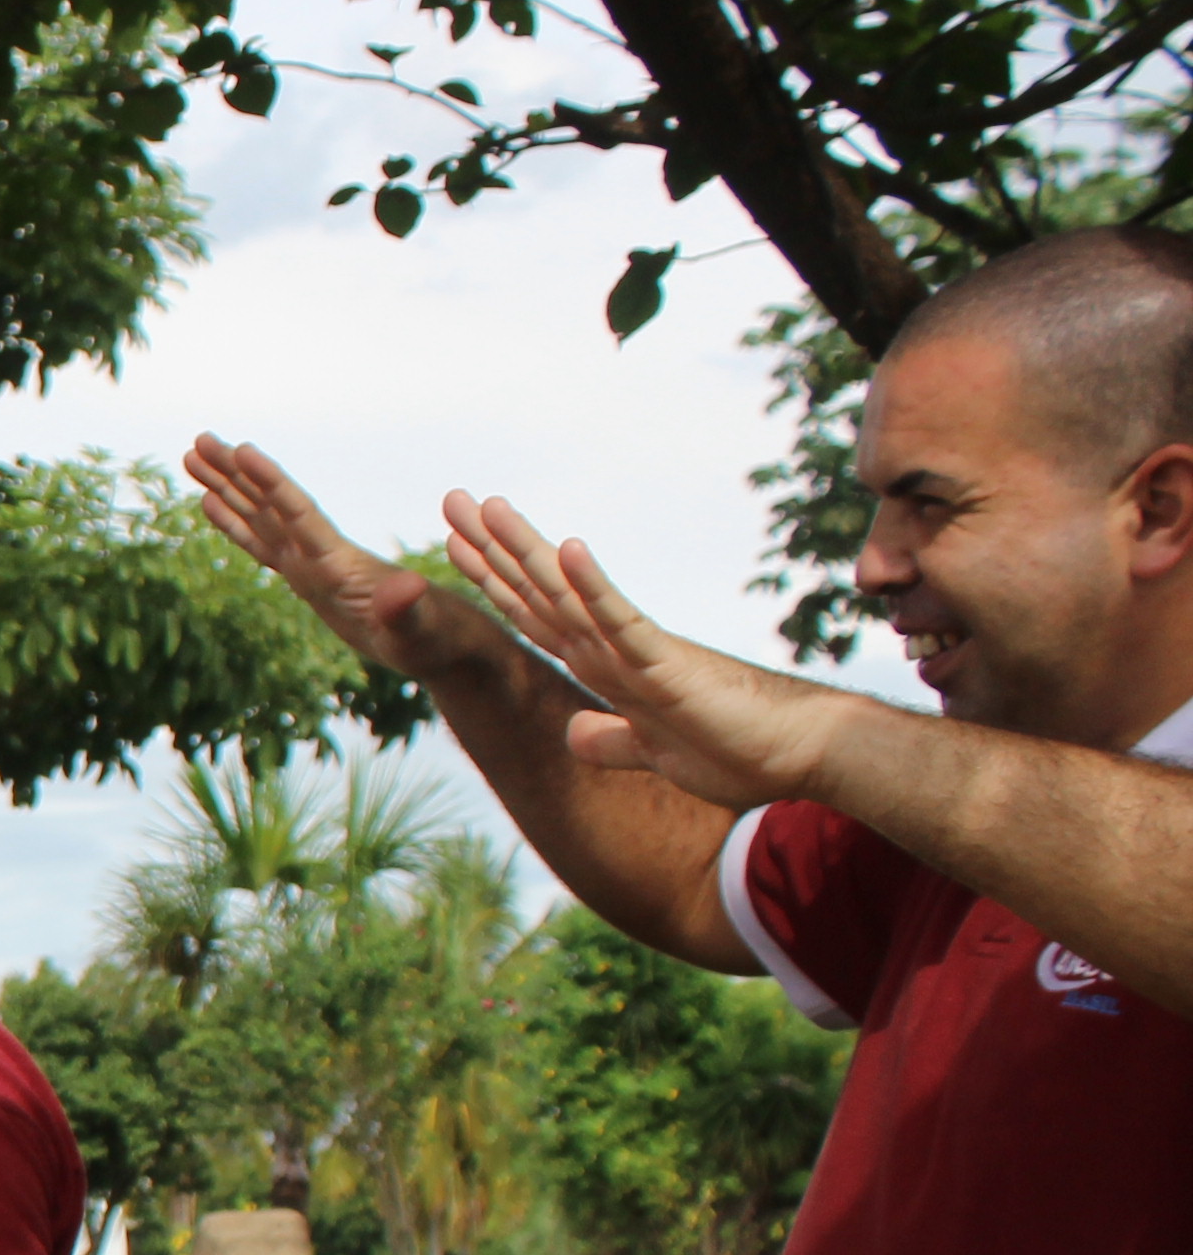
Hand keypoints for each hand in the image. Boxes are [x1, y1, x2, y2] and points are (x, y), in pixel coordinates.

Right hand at [183, 437, 499, 676]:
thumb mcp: (418, 629)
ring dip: (226, 487)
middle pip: (269, 504)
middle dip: (234, 473)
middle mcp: (318, 552)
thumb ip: (407, 608)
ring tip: (194, 456)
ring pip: (259, 516)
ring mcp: (308, 563)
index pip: (298, 512)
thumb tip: (408, 586)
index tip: (241, 450)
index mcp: (338, 561)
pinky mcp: (304, 577)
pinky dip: (235, 522)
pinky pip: (261, 544)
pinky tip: (212, 503)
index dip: (269, 482)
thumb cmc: (432, 638)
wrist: (442, 640)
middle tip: (200, 439)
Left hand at [439, 493, 851, 812]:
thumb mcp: (654, 753)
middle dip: (493, 550)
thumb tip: (575, 730)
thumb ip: (613, 740)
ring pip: (569, 596)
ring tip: (489, 507)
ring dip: (527, 552)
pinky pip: (623, 622)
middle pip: (540, 592)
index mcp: (606, 669)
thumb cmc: (739, 749)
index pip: (535, 616)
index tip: (456, 544)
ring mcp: (639, 653)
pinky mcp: (669, 665)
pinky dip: (593, 588)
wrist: (802, 755)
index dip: (493, 581)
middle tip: (452, 500)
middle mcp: (614, 651)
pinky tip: (568, 550)